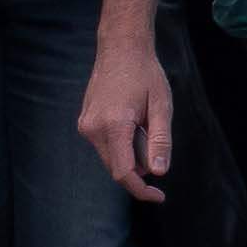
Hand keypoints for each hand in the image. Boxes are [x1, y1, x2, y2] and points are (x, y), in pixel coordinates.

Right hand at [77, 29, 174, 202]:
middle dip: (140, 164)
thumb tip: (159, 173)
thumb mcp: (162, 106)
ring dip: (132, 151)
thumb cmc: (145, 74)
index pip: (123, 173)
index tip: (159, 197)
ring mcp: (85, 125)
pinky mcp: (84, 122)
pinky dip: (123, 142)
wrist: (120, 49)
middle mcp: (92, 128)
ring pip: (112, 157)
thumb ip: (160, 141)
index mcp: (113, 125)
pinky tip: (131, 119)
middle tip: (154, 133)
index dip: (141, 190)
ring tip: (143, 121)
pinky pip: (106, 145)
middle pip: (117, 167)